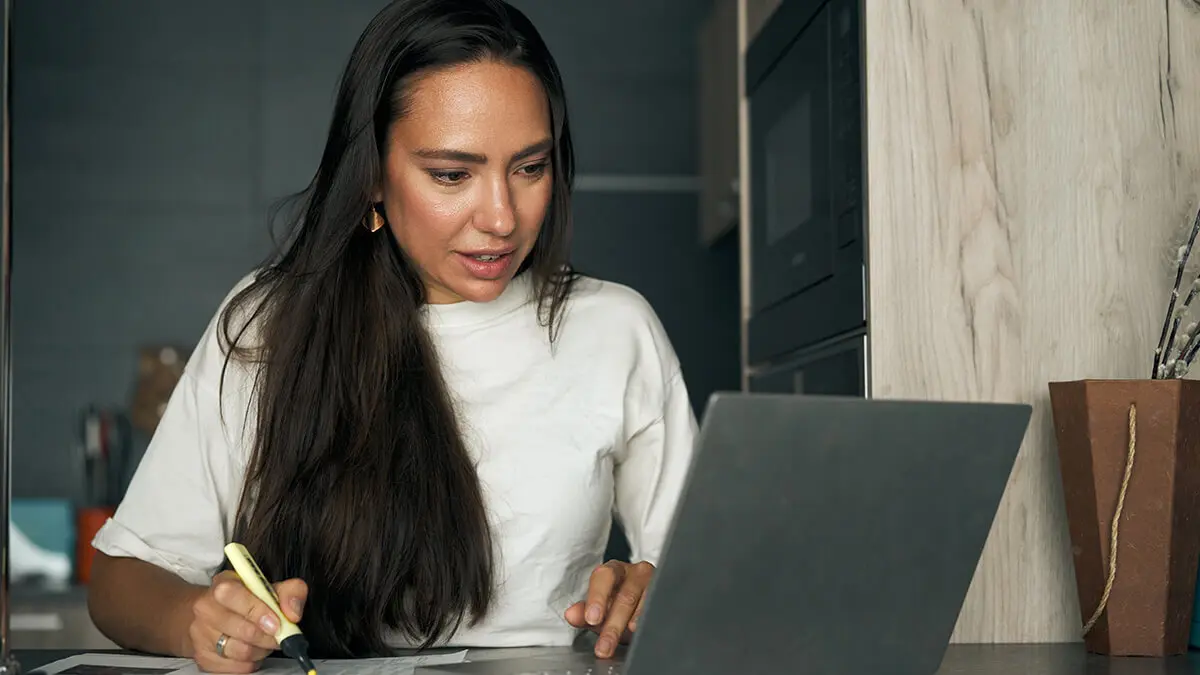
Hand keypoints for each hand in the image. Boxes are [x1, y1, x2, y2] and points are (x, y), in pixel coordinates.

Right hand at [188, 570, 307, 672]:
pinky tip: (251, 650)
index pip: (233, 595)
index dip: (258, 611)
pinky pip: (236, 668)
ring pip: (241, 651)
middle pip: (243, 630)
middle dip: (269, 636)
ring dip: (261, 650)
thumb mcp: (270, 587)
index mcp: (223, 585)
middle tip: (278, 634)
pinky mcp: (203, 658)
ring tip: (264, 641)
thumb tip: (292, 613)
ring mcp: (201, 635)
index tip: (276, 622)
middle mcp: (206, 609)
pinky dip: (250, 662)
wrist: (213, 615)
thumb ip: (290, 592)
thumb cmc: (246, 600)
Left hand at [564, 560, 653, 658]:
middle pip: (625, 596)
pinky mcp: (668, 595)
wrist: (647, 602)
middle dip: (613, 624)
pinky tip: (647, 629)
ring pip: (645, 602)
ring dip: (635, 622)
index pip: (603, 577)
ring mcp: (656, 582)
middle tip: (604, 646)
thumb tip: (571, 615)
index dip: (597, 598)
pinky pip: (661, 607)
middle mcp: (636, 572)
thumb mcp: (601, 609)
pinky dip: (653, 619)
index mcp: (614, 570)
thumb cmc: (620, 602)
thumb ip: (585, 612)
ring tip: (629, 636)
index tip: (592, 619)